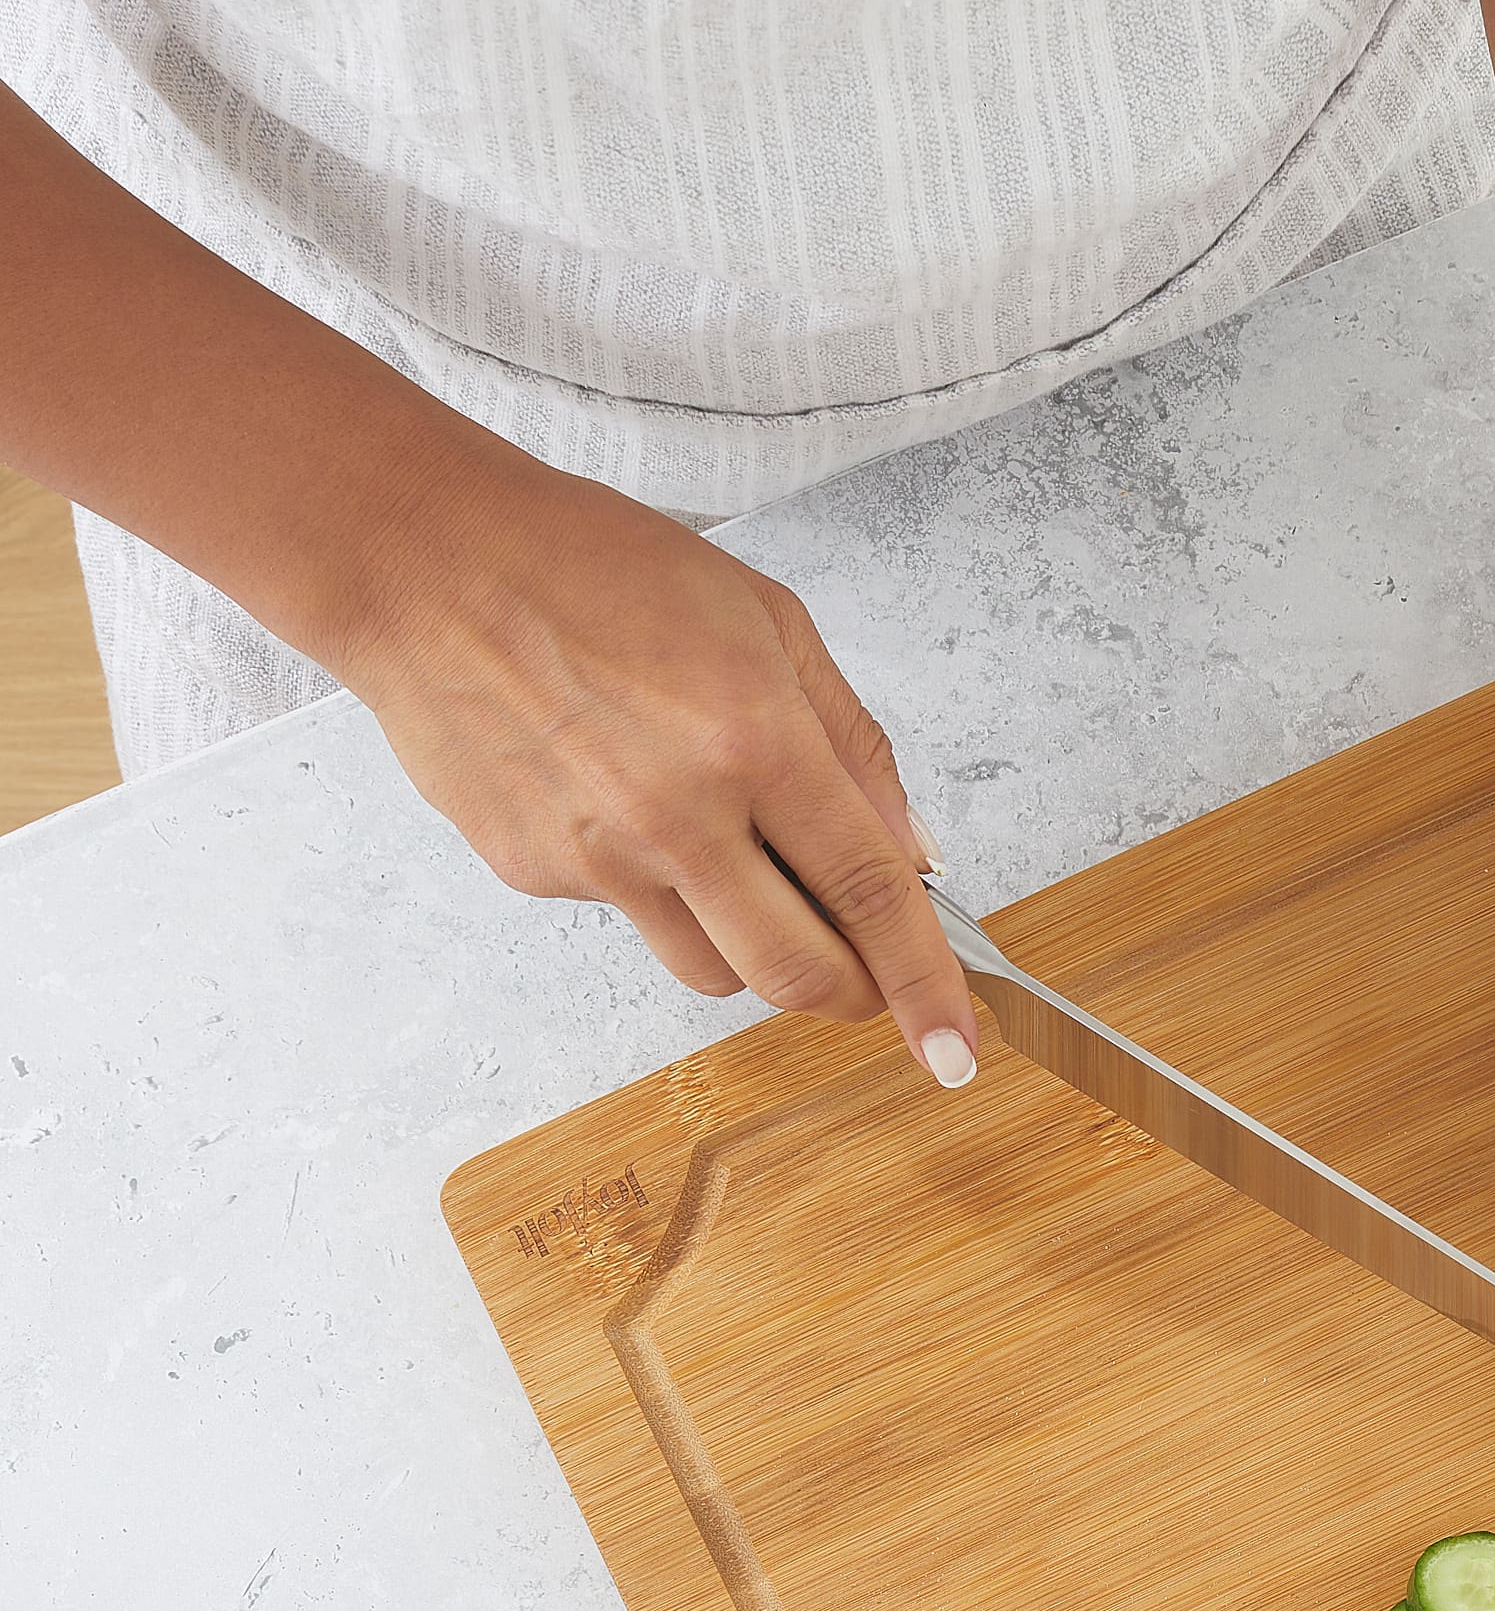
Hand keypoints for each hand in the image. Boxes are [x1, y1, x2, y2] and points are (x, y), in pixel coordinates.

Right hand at [337, 459, 976, 1081]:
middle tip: (864, 963)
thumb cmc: (590, 565)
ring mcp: (600, 856)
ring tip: (729, 849)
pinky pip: (634, 922)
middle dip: (852, 991)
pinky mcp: (537, 875)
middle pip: (798, 976)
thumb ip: (854, 746)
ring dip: (753, 944)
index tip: (956, 1050)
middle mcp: (678, 814)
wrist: (422, 561)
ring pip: (716, 972)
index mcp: (753, 739)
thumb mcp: (765, 619)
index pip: (870, 896)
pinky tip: (627, 805)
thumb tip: (913, 852)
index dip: (926, 985)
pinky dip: (661, 891)